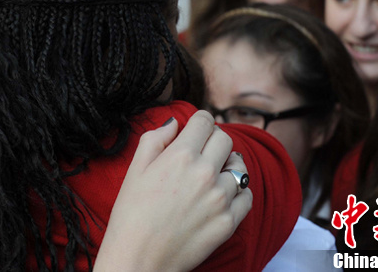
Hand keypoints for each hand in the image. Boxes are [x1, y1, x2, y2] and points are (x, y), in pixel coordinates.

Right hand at [94, 111, 252, 271]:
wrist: (138, 259)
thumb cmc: (131, 214)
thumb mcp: (135, 169)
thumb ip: (155, 139)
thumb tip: (174, 123)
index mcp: (180, 155)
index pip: (204, 120)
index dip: (198, 122)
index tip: (195, 130)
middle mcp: (204, 173)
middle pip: (225, 139)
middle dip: (213, 140)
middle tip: (202, 153)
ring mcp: (220, 198)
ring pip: (239, 167)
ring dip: (227, 166)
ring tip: (213, 176)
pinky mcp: (228, 222)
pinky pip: (246, 196)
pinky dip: (237, 192)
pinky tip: (221, 197)